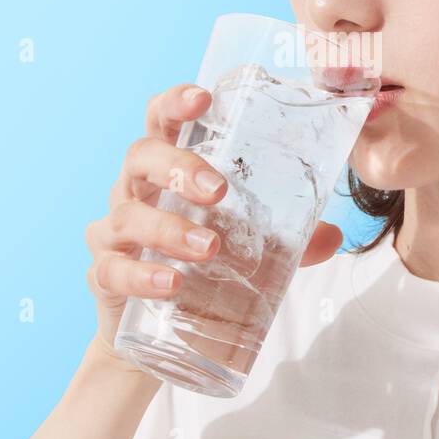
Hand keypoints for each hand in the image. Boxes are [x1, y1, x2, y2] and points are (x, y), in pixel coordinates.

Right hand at [84, 82, 344, 375]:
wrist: (153, 339)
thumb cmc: (200, 268)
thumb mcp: (249, 248)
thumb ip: (290, 240)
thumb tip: (334, 234)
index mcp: (167, 170)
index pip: (163, 121)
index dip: (176, 102)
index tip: (203, 98)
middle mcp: (135, 191)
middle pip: (141, 157)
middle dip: (179, 167)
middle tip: (218, 191)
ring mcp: (114, 233)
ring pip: (129, 215)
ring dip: (168, 229)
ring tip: (208, 248)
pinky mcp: (104, 276)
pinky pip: (113, 270)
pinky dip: (142, 275)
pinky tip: (170, 284)